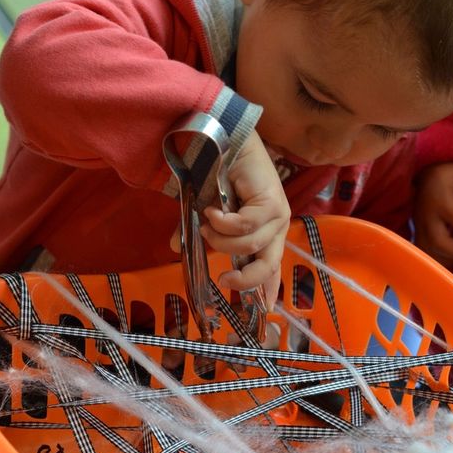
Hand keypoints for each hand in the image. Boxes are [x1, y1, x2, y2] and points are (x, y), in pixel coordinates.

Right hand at [199, 129, 290, 308]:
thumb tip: (175, 249)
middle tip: (223, 280)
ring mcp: (277, 215)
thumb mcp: (204, 213)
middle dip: (245, 279)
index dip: (267, 289)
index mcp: (265, 234)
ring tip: (208, 222)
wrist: (224, 142)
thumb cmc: (218, 176)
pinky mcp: (272, 203)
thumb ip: (197, 233)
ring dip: (221, 239)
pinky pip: (245, 226)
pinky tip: (213, 211)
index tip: (263, 311)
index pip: (270, 267)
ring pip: (248, 245)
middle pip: (268, 265)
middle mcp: (275, 228)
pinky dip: (224, 223)